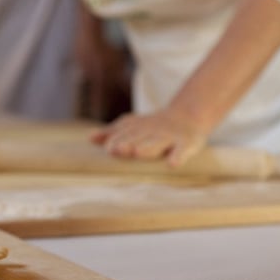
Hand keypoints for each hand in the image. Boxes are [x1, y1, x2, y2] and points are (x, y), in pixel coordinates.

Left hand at [91, 108, 207, 166]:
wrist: (189, 115)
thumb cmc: (154, 127)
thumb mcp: (134, 126)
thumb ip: (113, 133)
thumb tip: (90, 138)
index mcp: (139, 128)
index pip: (125, 133)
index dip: (117, 140)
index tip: (108, 148)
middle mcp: (152, 131)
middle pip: (139, 138)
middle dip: (128, 143)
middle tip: (117, 149)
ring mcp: (169, 137)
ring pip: (158, 143)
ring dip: (148, 147)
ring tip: (138, 152)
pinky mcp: (187, 143)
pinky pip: (182, 151)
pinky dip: (178, 156)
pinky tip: (172, 164)